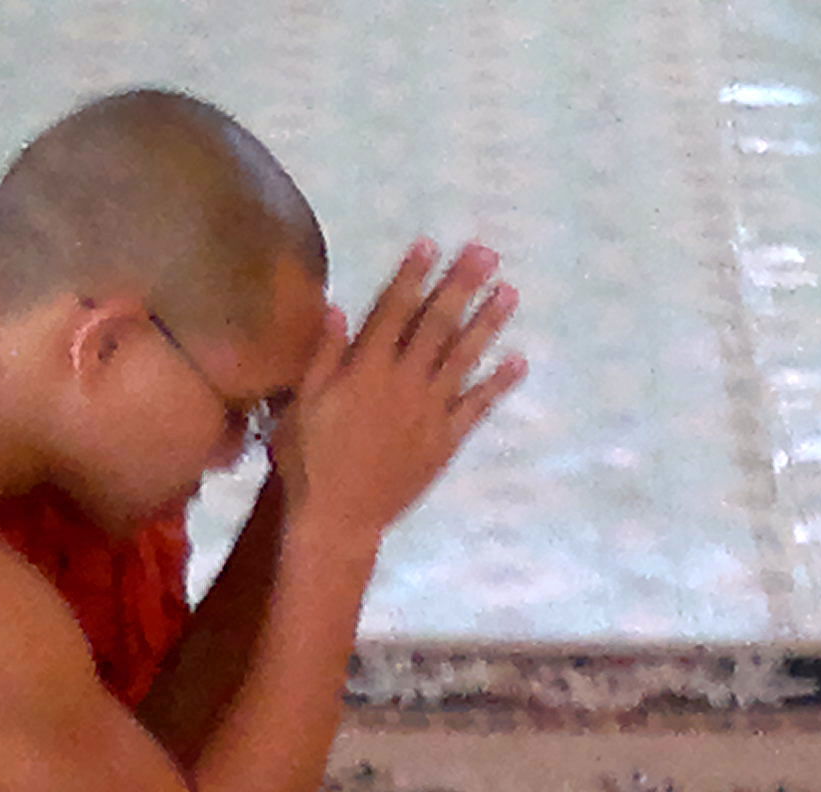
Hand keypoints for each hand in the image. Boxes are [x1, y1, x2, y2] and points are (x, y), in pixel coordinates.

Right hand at [268, 239, 526, 546]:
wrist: (338, 519)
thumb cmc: (310, 460)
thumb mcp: (303, 402)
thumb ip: (323, 354)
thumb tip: (339, 306)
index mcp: (366, 369)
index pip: (393, 310)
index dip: (413, 276)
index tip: (431, 244)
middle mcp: (404, 382)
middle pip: (437, 324)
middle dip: (461, 285)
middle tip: (486, 253)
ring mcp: (429, 411)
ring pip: (463, 358)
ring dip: (488, 323)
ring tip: (509, 291)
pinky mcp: (445, 440)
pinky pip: (477, 407)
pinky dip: (497, 383)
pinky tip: (517, 360)